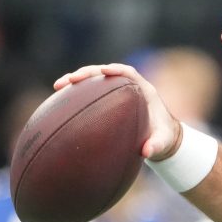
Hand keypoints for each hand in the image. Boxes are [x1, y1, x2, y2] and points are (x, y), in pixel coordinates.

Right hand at [53, 64, 181, 160]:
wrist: (161, 139)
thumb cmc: (163, 138)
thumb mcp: (162, 143)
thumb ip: (156, 145)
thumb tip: (146, 152)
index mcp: (144, 91)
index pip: (129, 73)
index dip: (116, 70)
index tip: (104, 71)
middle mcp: (129, 88)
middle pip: (105, 73)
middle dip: (87, 73)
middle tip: (70, 79)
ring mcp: (117, 93)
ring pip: (95, 81)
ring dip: (77, 81)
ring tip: (58, 86)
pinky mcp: (108, 101)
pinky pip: (91, 94)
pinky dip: (76, 95)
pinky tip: (59, 102)